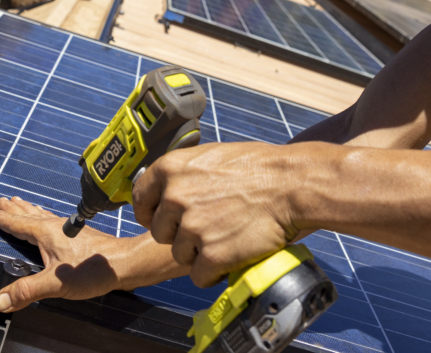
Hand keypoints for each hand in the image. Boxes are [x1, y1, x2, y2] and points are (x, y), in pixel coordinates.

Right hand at [0, 196, 124, 311]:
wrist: (124, 262)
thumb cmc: (92, 269)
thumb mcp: (56, 283)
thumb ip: (27, 291)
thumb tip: (0, 300)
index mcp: (47, 233)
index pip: (18, 224)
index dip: (3, 219)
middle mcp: (57, 226)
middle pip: (30, 215)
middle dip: (15, 209)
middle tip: (3, 200)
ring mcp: (69, 229)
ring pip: (42, 216)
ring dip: (29, 210)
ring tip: (20, 203)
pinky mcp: (78, 234)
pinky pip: (53, 220)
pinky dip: (44, 216)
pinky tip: (48, 219)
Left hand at [132, 142, 297, 286]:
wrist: (290, 184)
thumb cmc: (257, 166)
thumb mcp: (211, 155)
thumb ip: (183, 173)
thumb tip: (164, 188)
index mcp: (171, 168)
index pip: (140, 199)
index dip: (151, 211)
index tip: (164, 217)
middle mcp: (175, 197)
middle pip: (160, 232)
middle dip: (181, 232)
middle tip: (210, 224)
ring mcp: (192, 228)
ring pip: (180, 255)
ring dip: (200, 251)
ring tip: (227, 234)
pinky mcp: (210, 255)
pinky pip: (198, 275)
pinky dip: (215, 270)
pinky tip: (233, 251)